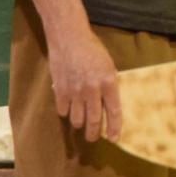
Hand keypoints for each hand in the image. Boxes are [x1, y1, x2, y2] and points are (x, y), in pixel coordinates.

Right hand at [47, 25, 120, 142]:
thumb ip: (109, 85)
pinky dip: (66, 112)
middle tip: (93, 137)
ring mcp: (75, 91)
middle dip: (94, 133)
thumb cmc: (92, 49)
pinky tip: (69, 107)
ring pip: (77, 119)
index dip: (114, 128)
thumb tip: (110, 106)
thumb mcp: (108, 65)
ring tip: (81, 121)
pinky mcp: (60, 90)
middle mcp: (93, 89)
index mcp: (109, 81)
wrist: (69, 37)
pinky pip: (63, 111)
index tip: (114, 139)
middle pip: (94, 120)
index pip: (114, 111)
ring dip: (80, 123)